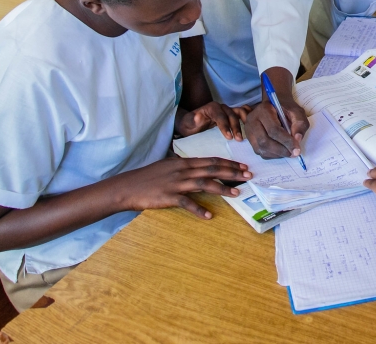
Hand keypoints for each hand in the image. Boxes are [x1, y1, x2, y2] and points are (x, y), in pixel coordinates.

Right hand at [115, 156, 251, 218]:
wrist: (127, 187)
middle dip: (232, 172)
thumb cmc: (148, 177)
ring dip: (222, 189)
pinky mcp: (168, 197)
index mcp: (184, 163)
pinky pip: (186, 203)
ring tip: (237, 193)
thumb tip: (199, 166)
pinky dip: (198, 209)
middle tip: (248, 175)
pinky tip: (209, 216)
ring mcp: (176, 184)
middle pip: (212, 170)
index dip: (229, 163)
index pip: (211, 161)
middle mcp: (183, 171)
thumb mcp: (168, 166)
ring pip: (204, 184)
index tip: (243, 166)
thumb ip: (184, 166)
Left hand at [179, 102, 248, 139]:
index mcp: (212, 108)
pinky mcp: (233, 115)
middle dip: (236, 127)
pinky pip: (244, 112)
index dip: (225, 126)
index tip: (229, 137)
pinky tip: (254, 126)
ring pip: (241, 112)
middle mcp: (222, 107)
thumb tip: (197, 117)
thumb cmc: (190, 126)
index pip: (220, 116)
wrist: (191, 125)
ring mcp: (229, 110)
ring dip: (245, 122)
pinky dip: (250, 117)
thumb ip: (192, 120)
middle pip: (232, 114)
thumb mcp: (187, 124)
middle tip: (238, 140)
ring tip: (248, 134)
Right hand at [243, 93, 309, 158]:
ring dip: (277, 154)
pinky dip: (272, 155)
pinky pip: (259, 151)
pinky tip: (281, 151)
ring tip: (288, 152)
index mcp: (263, 110)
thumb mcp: (296, 111)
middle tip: (293, 153)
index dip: (286, 141)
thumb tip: (297, 139)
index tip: (297, 149)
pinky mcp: (249, 138)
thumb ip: (300, 123)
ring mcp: (249, 130)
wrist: (274, 105)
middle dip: (281, 150)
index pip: (273, 130)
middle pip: (264, 141)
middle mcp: (252, 120)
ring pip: (261, 148)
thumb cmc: (286, 108)